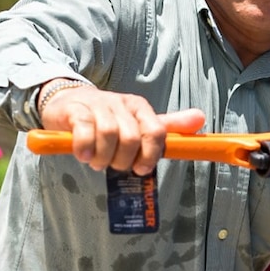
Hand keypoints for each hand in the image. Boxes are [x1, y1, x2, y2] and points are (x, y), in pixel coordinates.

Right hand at [41, 83, 205, 173]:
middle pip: (132, 138)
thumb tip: (200, 118)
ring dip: (103, 157)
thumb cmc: (108, 117)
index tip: (140, 169)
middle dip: (123, 160)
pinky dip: (85, 147)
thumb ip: (167, 125)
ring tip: (97, 161)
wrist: (69, 101)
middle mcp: (121, 104)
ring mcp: (98, 105)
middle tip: (113, 165)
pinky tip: (83, 155)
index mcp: (140, 108)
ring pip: (109, 135)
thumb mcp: (139, 121)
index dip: (150, 155)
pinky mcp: (76, 110)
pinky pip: (85, 130)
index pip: (156, 131)